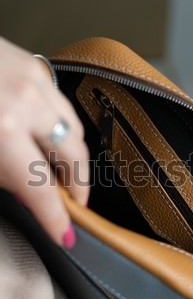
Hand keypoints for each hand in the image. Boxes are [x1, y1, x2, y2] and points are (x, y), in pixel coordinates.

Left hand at [0, 37, 88, 245]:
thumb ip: (2, 179)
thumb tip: (26, 196)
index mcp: (5, 131)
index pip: (42, 189)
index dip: (55, 218)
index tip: (64, 233)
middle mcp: (27, 103)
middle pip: (75, 155)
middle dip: (79, 185)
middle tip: (73, 202)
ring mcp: (34, 79)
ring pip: (74, 127)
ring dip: (73, 155)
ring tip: (62, 172)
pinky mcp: (33, 65)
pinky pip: (62, 105)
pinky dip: (62, 127)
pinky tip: (49, 137)